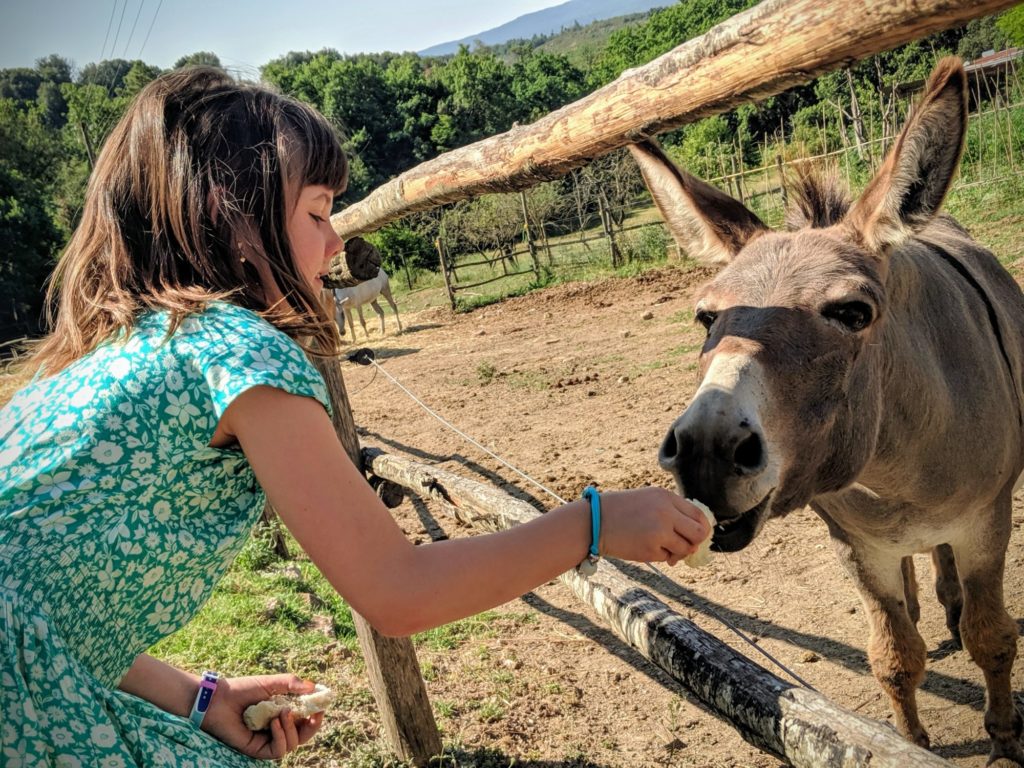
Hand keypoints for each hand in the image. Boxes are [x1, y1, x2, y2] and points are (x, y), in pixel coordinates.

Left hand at [201, 673, 323, 758]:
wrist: (218, 700)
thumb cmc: (243, 689)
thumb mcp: (271, 683)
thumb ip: (291, 684)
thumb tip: (314, 687)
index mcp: (282, 713)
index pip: (305, 719)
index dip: (316, 714)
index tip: (323, 703)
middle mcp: (277, 728)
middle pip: (304, 736)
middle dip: (313, 727)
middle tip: (316, 714)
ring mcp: (268, 740)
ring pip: (293, 744)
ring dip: (293, 729)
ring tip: (283, 713)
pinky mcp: (257, 749)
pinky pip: (278, 750)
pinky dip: (281, 737)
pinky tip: (275, 723)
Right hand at [598, 487, 710, 565]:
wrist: (594, 521)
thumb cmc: (621, 511)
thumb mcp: (648, 500)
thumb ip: (671, 512)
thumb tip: (696, 536)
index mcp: (666, 497)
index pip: (699, 515)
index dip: (701, 528)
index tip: (694, 535)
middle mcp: (666, 512)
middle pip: (699, 533)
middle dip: (695, 543)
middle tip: (684, 546)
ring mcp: (659, 531)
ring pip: (685, 549)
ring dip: (676, 552)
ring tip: (660, 547)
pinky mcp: (650, 549)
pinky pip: (668, 557)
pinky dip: (661, 556)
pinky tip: (645, 548)